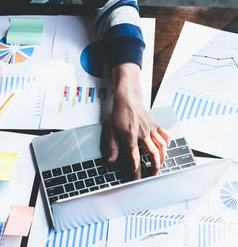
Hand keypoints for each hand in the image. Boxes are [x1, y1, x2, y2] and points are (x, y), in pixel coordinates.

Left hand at [107, 63, 169, 178]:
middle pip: (153, 153)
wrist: (127, 99)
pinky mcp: (155, 125)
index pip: (135, 157)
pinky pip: (165, 135)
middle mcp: (143, 134)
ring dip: (162, 157)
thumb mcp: (110, 131)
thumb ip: (112, 147)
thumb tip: (110, 161)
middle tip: (153, 174)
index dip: (136, 170)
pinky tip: (165, 149)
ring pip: (161, 146)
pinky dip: (167, 143)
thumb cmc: (118, 115)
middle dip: (154, 166)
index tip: (137, 178)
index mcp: (130, 137)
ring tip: (159, 165)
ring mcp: (151, 129)